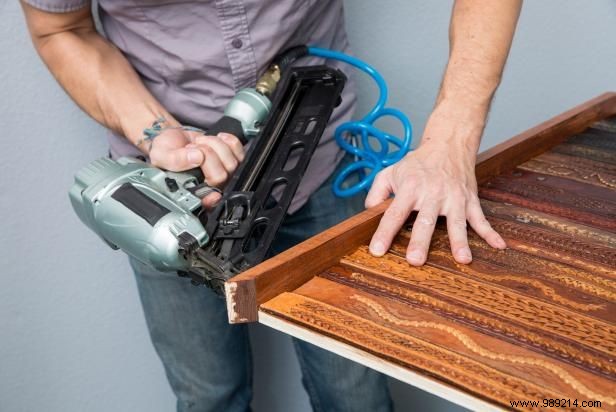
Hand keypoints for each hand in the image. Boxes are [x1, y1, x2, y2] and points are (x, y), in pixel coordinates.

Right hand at [147, 128, 244, 207]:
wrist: (175, 140)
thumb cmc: (166, 151)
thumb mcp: (160, 155)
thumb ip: (174, 160)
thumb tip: (195, 157)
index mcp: (192, 193)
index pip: (208, 202)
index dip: (211, 198)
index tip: (211, 193)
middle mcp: (210, 187)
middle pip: (221, 176)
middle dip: (206, 154)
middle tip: (191, 149)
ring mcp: (223, 174)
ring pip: (231, 162)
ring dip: (215, 145)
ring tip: (199, 144)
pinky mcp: (231, 160)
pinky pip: (239, 151)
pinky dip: (228, 141)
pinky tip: (215, 139)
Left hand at [365, 132, 505, 265]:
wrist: (448, 143)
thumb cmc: (416, 163)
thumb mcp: (390, 172)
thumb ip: (376, 193)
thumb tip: (367, 214)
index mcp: (409, 188)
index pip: (394, 213)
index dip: (385, 232)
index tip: (377, 250)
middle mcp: (432, 193)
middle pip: (425, 221)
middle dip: (420, 241)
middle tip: (415, 260)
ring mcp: (453, 197)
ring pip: (456, 222)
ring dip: (460, 241)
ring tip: (463, 259)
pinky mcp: (469, 199)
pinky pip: (481, 218)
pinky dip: (491, 232)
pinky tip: (499, 245)